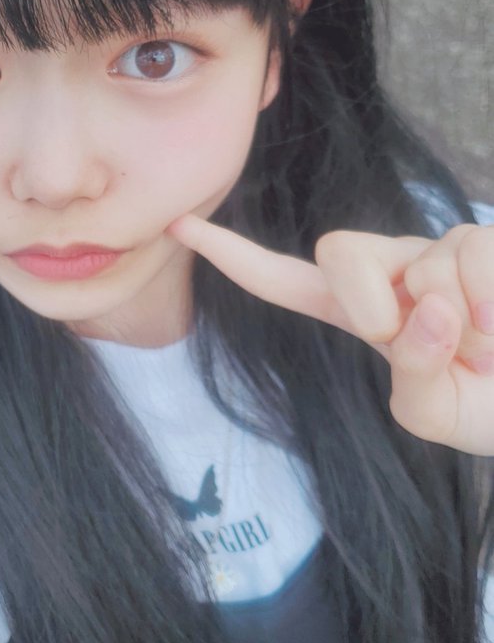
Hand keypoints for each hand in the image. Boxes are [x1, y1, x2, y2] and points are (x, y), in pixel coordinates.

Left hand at [167, 216, 493, 454]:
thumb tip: (422, 309)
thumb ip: (416, 381)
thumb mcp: (439, 416)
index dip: (235, 255)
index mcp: (363, 314)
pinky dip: (490, 309)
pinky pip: (470, 259)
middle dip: (368, 303)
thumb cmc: (491, 404)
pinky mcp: (481, 242)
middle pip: (337, 251)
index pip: (287, 280)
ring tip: (487, 347)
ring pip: (421, 266)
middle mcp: (393, 272)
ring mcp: (437, 251)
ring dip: (460, 327)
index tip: (179, 225)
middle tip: (415, 344)